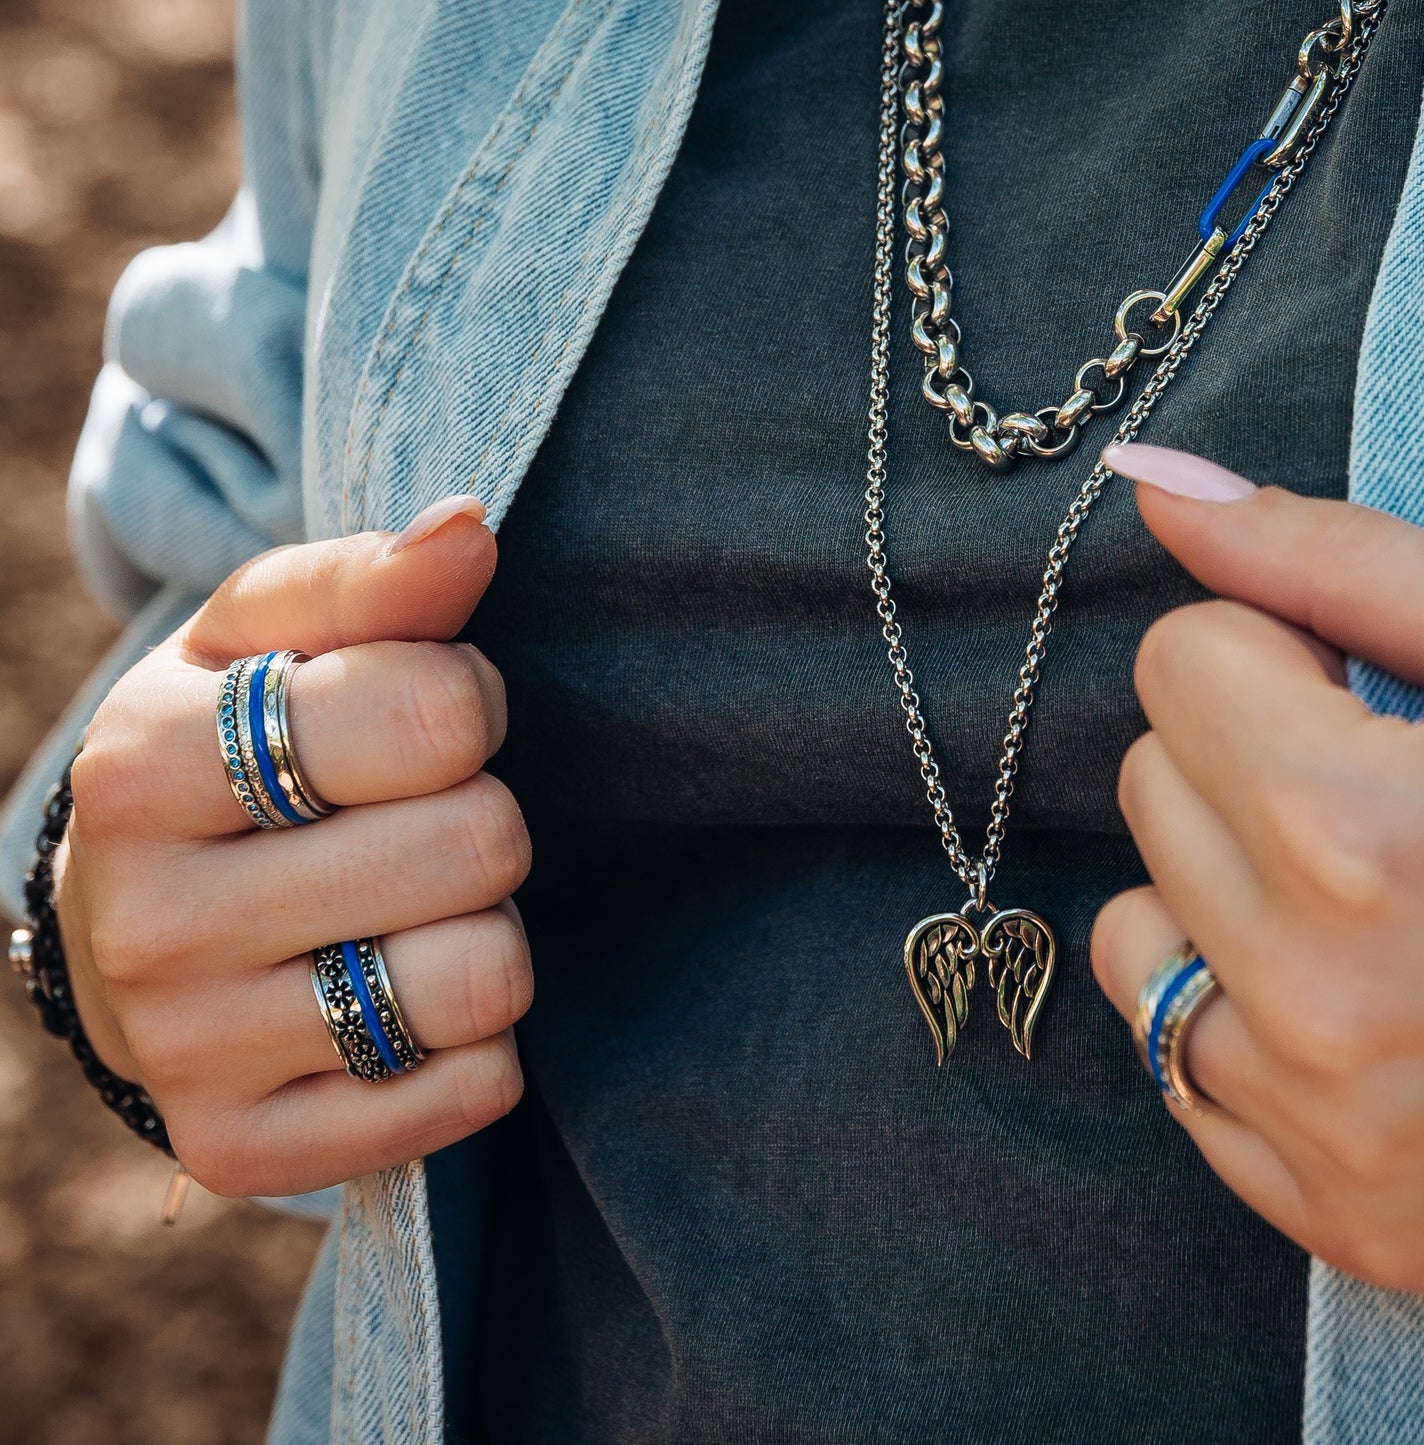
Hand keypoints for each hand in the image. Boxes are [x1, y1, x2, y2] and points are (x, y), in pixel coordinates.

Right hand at [55, 496, 532, 1196]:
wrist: (135, 927)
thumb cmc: (231, 758)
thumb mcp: (269, 642)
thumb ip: (371, 580)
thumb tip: (471, 528)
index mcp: (144, 765)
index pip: (434, 716)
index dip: (467, 704)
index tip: (422, 723)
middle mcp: (150, 924)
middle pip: (478, 846)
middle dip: (482, 821)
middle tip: (417, 824)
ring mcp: (192, 1056)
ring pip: (484, 980)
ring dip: (486, 932)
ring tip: (413, 911)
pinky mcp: (248, 1149)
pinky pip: (474, 1089)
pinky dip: (472, 1039)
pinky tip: (402, 998)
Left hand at [1091, 443, 1423, 1292]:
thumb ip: (1336, 563)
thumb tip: (1154, 488)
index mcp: (1366, 837)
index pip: (1176, 659)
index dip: (1276, 656)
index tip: (1356, 691)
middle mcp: (1317, 1001)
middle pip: (1147, 781)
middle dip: (1246, 762)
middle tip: (1384, 797)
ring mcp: (1321, 1127)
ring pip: (1134, 925)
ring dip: (1226, 892)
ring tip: (1374, 905)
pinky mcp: (1331, 1212)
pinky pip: (1175, 1058)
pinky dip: (1242, 1018)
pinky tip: (1371, 1013)